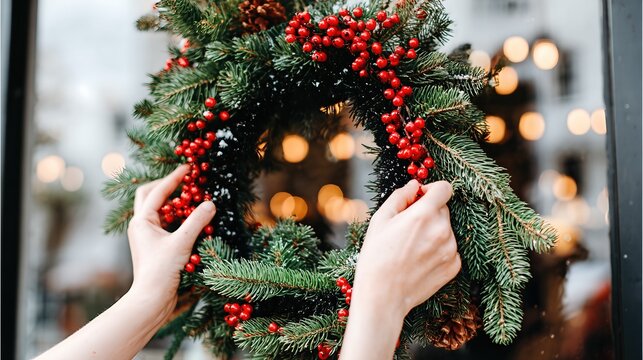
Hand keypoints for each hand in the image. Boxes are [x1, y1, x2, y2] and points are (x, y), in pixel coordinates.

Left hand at [127, 164, 215, 320]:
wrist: (151, 300)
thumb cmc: (161, 271)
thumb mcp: (182, 243)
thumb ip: (197, 221)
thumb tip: (211, 203)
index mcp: (142, 221)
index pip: (158, 191)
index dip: (174, 178)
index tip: (188, 167)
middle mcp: (141, 226)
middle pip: (148, 196)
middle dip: (166, 185)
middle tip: (184, 180)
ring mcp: (146, 237)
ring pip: (158, 210)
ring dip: (173, 201)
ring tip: (191, 196)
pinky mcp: (155, 247)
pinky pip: (165, 224)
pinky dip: (177, 217)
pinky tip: (191, 220)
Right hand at [341, 180, 459, 358]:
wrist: (383, 296)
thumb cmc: (376, 256)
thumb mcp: (380, 220)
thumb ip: (400, 196)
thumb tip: (415, 185)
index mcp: (424, 214)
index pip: (445, 188)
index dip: (431, 190)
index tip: (420, 199)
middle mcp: (443, 230)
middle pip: (443, 209)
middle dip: (428, 213)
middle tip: (407, 229)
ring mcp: (451, 250)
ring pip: (446, 230)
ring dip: (433, 232)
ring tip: (411, 249)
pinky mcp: (454, 266)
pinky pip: (449, 249)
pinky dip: (438, 250)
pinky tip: (419, 261)